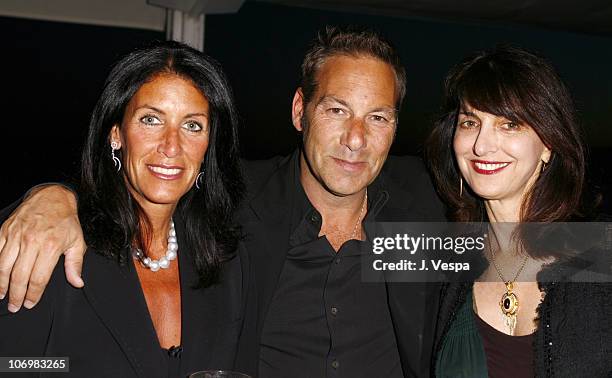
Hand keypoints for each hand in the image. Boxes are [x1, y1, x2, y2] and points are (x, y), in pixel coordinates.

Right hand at [0, 185, 85, 311]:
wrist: (52, 197)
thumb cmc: (65, 221)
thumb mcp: (77, 242)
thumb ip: (75, 264)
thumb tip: (77, 283)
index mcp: (51, 247)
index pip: (38, 278)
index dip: (33, 294)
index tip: (30, 303)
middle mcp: (31, 242)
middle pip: (19, 276)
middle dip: (15, 294)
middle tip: (14, 306)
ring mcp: (16, 236)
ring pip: (3, 266)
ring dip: (1, 284)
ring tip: (2, 295)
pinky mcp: (5, 230)